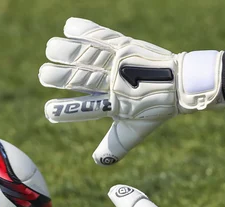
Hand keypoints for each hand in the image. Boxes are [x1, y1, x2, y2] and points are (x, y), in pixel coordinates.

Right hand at [38, 18, 224, 165]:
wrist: (180, 84)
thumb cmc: (153, 110)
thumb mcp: (134, 132)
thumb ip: (115, 146)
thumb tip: (99, 162)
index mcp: (117, 106)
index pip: (88, 109)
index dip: (68, 111)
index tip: (49, 112)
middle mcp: (116, 83)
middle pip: (83, 78)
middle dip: (60, 77)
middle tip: (44, 75)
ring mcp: (120, 61)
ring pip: (89, 54)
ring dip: (67, 50)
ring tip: (50, 48)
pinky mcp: (126, 45)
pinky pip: (102, 35)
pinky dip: (85, 29)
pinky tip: (69, 26)